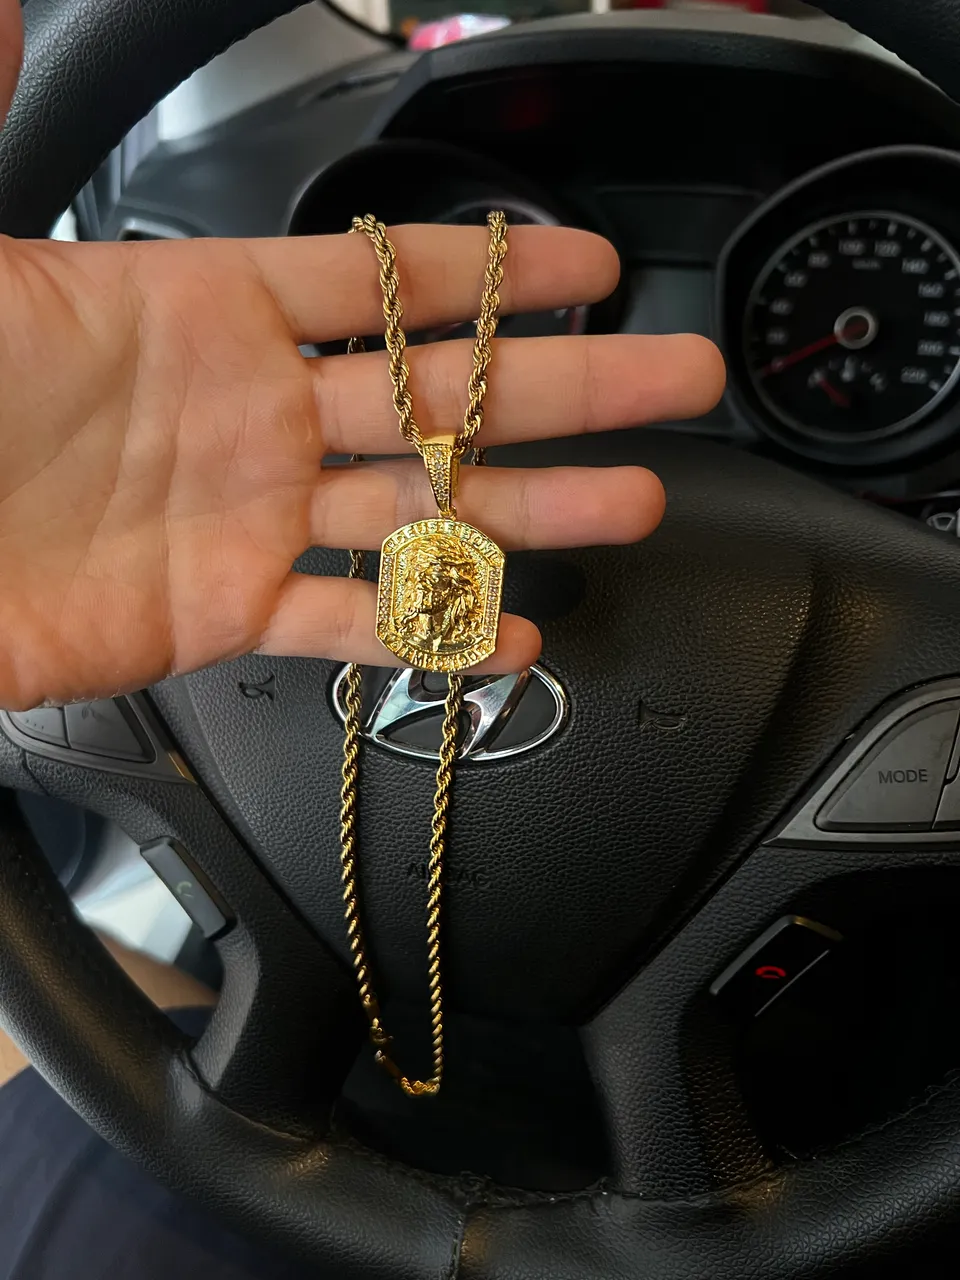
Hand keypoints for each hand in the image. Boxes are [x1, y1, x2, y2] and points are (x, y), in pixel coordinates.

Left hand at [0, 6, 723, 709]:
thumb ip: (1, 118)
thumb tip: (10, 5)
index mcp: (201, 310)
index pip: (379, 277)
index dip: (489, 268)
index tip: (587, 261)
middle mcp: (249, 413)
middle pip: (441, 394)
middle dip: (569, 387)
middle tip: (675, 380)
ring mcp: (246, 513)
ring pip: (420, 507)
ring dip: (531, 511)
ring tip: (633, 506)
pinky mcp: (222, 607)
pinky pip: (350, 621)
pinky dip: (429, 631)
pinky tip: (508, 631)